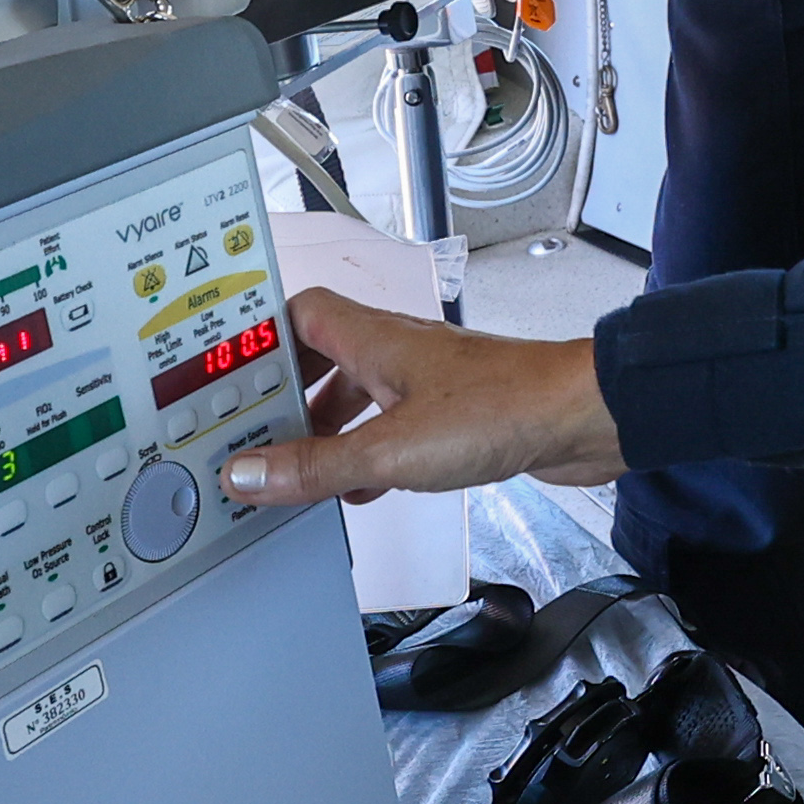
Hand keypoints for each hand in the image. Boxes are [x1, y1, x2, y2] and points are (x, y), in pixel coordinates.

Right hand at [220, 287, 624, 507]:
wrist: (583, 420)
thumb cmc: (502, 410)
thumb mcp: (391, 449)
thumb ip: (317, 464)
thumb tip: (247, 473)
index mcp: (373, 339)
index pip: (296, 315)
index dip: (257, 340)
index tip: (220, 374)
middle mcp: (396, 353)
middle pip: (320, 361)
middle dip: (284, 399)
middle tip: (248, 438)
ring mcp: (426, 384)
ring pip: (355, 399)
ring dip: (325, 432)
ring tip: (293, 471)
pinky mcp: (452, 417)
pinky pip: (390, 431)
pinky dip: (366, 456)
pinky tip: (359, 488)